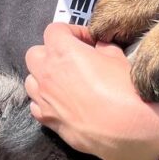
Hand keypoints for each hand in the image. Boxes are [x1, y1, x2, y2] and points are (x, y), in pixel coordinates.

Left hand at [24, 23, 158, 159]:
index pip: (55, 30)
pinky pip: (37, 104)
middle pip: (36, 53)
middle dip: (51, 53)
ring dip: (44, 77)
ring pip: (31, 80)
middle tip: (73, 59)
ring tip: (66, 81)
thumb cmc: (124, 91)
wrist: (127, 129)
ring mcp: (44, 98)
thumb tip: (99, 48)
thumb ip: (104, 49)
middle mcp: (47, 73)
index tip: (87, 41)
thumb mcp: (118, 59)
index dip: (72, 32)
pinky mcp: (48, 120)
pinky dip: (46, 100)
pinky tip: (64, 102)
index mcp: (63, 52)